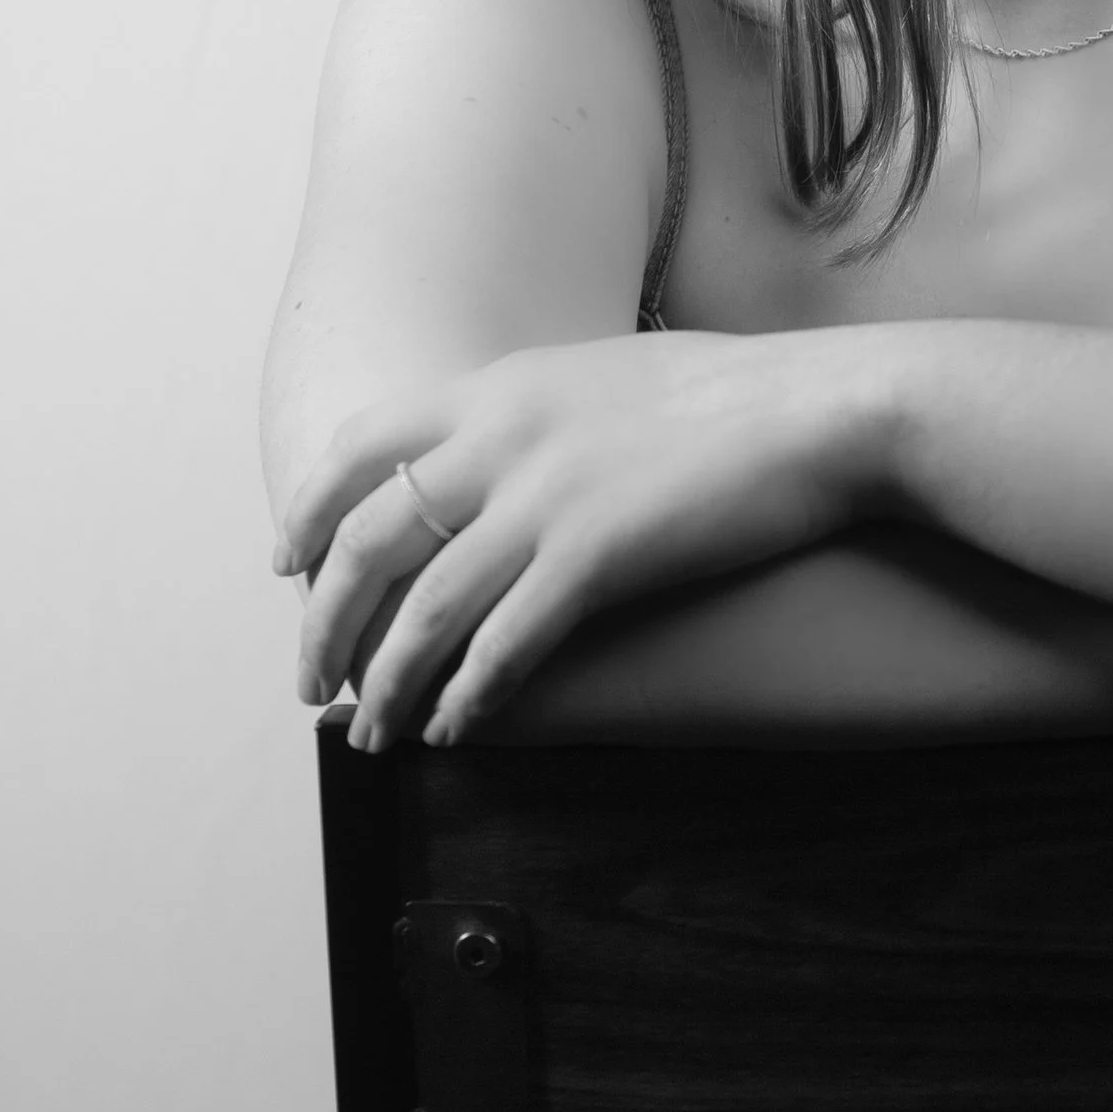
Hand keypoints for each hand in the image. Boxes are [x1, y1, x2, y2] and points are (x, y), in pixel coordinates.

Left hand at [275, 329, 893, 751]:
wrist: (824, 409)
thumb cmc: (740, 398)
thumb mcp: (608, 379)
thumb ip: (541, 418)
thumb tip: (508, 459)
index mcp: (499, 389)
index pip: (362, 445)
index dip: (310, 510)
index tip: (288, 563)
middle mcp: (501, 439)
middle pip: (369, 540)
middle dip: (326, 622)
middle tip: (315, 680)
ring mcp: (545, 499)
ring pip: (423, 607)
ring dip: (387, 680)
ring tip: (373, 731)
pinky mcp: (596, 557)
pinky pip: (505, 643)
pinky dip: (468, 695)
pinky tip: (455, 729)